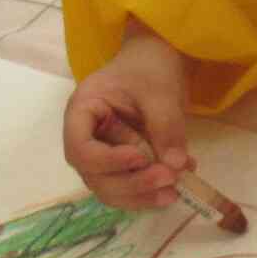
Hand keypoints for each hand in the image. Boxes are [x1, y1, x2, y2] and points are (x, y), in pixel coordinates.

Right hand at [63, 21, 192, 209]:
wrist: (157, 61)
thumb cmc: (150, 67)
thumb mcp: (160, 91)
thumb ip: (166, 125)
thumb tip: (176, 165)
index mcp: (82, 110)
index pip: (79, 148)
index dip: (107, 161)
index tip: (141, 158)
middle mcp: (85, 137)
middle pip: (94, 175)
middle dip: (131, 183)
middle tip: (169, 178)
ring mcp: (102, 152)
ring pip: (110, 188)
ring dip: (140, 195)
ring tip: (174, 192)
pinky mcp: (121, 164)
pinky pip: (128, 187)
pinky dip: (150, 192)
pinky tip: (177, 186)